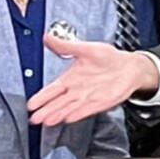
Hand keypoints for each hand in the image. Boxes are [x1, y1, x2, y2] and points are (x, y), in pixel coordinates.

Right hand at [27, 34, 158, 125]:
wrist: (128, 67)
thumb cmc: (107, 57)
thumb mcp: (85, 49)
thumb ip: (66, 46)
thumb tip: (47, 37)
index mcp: (71, 78)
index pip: (52, 90)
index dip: (42, 97)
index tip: (30, 104)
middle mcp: (76, 90)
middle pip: (58, 103)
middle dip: (46, 110)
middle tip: (33, 119)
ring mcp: (87, 98)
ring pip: (69, 108)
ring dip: (58, 114)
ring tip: (46, 121)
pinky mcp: (100, 103)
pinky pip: (86, 109)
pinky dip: (77, 113)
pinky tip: (67, 118)